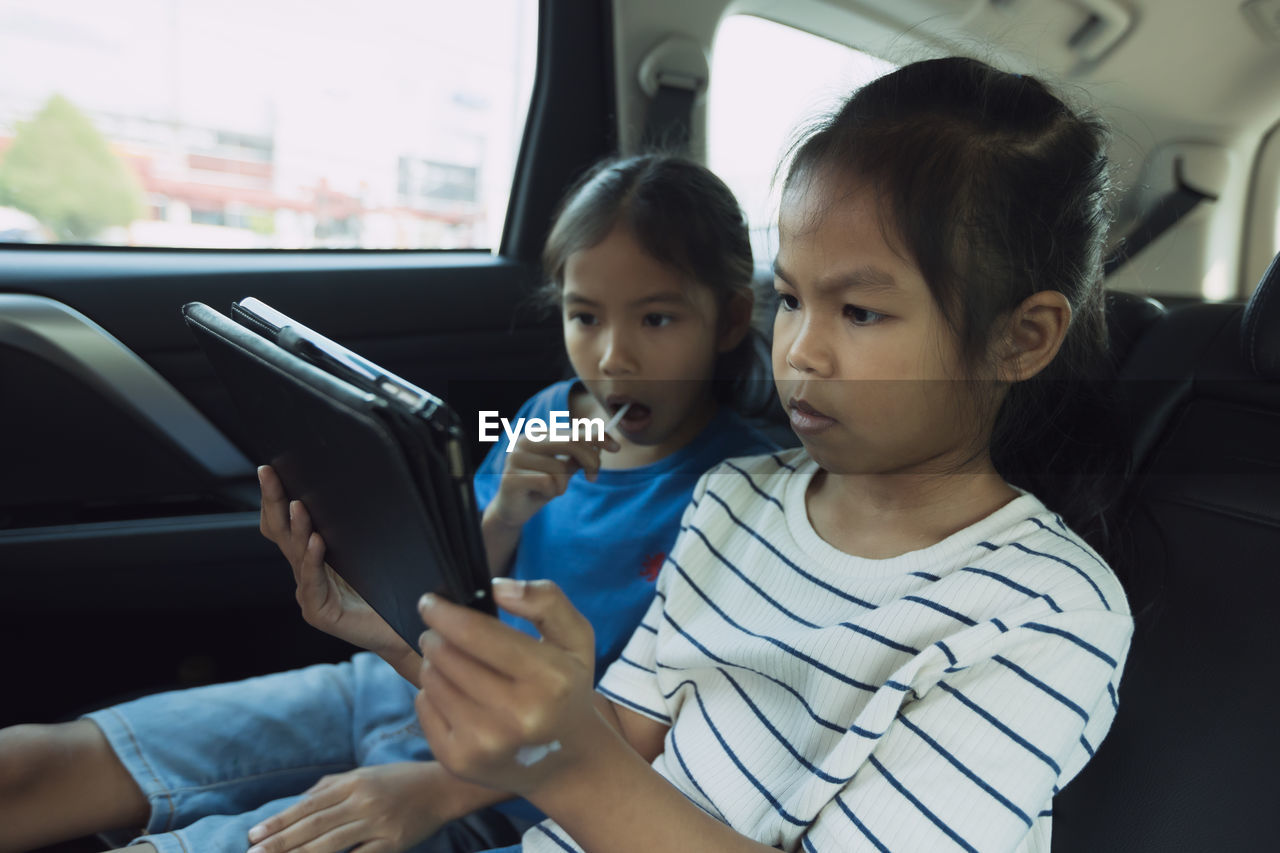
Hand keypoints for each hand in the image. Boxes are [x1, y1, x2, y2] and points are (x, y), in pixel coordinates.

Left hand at [244, 762, 456, 852]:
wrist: (443, 787)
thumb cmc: (400, 780)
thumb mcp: (366, 774)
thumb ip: (332, 787)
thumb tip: (298, 802)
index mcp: (354, 783)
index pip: (308, 805)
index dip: (280, 820)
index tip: (254, 835)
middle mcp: (363, 801)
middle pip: (314, 825)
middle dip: (280, 843)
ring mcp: (378, 823)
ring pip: (330, 843)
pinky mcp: (392, 843)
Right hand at [258, 465, 411, 659]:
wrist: (404, 630)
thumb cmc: (388, 590)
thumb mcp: (369, 550)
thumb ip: (355, 527)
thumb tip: (357, 483)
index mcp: (314, 555)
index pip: (285, 523)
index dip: (275, 497)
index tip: (270, 468)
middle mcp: (306, 572)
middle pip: (281, 532)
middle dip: (273, 501)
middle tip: (268, 474)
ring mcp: (309, 593)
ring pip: (295, 554)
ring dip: (295, 527)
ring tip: (296, 504)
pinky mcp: (320, 612)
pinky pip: (312, 583)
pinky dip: (313, 561)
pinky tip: (316, 542)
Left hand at [414, 579, 602, 795]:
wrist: (568, 762)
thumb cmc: (567, 689)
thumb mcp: (576, 639)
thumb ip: (546, 601)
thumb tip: (497, 588)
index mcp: (549, 680)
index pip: (476, 634)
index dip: (445, 612)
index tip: (430, 602)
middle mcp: (517, 716)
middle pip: (446, 655)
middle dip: (438, 636)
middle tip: (444, 634)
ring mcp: (485, 744)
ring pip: (431, 679)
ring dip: (435, 662)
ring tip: (455, 663)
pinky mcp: (459, 761)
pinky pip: (423, 706)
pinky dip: (432, 693)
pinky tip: (455, 694)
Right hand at [484, 432, 618, 531]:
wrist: (513, 510)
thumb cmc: (541, 487)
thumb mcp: (564, 469)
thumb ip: (578, 456)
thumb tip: (601, 445)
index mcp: (538, 434)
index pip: (574, 430)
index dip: (598, 437)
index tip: (616, 447)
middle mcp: (525, 440)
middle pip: (571, 443)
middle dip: (590, 460)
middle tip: (593, 478)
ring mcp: (515, 458)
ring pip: (560, 469)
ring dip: (563, 485)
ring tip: (549, 489)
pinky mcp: (512, 477)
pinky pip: (548, 483)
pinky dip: (551, 492)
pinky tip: (539, 494)